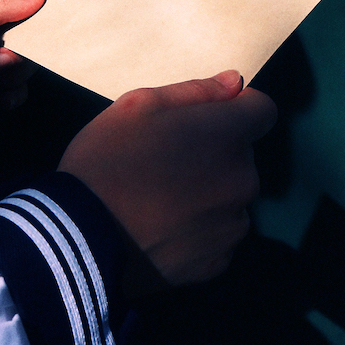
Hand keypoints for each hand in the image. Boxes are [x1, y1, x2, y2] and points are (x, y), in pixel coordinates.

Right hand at [58, 71, 276, 287]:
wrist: (81, 235)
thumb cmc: (106, 158)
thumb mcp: (138, 106)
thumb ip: (195, 91)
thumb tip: (236, 82)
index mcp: (227, 134)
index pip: (262, 110)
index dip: (236, 108)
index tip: (204, 118)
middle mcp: (244, 179)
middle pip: (242, 156)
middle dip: (215, 152)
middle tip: (166, 160)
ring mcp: (234, 226)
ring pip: (230, 196)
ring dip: (208, 192)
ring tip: (160, 198)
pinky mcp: (218, 262)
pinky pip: (218, 235)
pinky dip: (199, 229)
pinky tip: (162, 227)